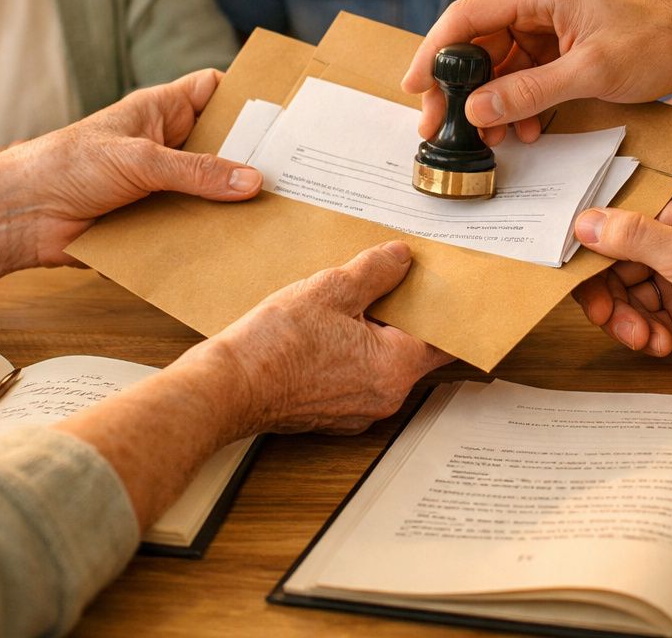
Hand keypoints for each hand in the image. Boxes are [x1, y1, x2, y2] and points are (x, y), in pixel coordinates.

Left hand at [0, 69, 262, 265]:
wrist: (22, 217)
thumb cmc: (68, 166)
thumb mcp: (139, 160)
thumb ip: (197, 172)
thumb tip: (252, 181)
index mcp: (161, 111)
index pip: (214, 90)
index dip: (247, 96)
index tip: (287, 110)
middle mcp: (166, 145)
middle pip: (223, 145)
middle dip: (253, 157)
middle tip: (298, 169)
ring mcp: (162, 184)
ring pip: (211, 189)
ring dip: (233, 202)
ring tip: (281, 211)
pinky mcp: (155, 220)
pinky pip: (193, 225)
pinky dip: (212, 234)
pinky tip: (243, 245)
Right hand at [194, 242, 451, 433]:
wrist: (226, 387)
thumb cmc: (273, 347)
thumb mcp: (330, 289)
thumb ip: (375, 271)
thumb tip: (400, 258)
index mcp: (394, 368)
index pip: (444, 339)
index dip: (445, 309)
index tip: (445, 289)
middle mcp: (384, 397)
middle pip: (412, 349)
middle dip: (402, 315)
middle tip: (388, 282)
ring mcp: (358, 410)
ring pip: (382, 362)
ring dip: (373, 333)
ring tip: (349, 303)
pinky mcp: (333, 413)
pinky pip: (357, 376)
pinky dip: (351, 352)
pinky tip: (327, 329)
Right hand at [402, 0, 671, 143]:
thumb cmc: (659, 41)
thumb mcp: (589, 73)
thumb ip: (528, 92)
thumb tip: (476, 110)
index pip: (467, 16)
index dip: (434, 52)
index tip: (413, 86)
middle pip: (479, 41)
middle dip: (459, 86)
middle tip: (437, 125)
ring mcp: (554, 20)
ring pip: (502, 60)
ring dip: (491, 99)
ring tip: (484, 137)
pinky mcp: (567, 41)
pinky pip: (528, 70)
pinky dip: (519, 99)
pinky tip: (520, 128)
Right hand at [570, 195, 671, 385]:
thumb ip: (635, 238)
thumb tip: (583, 221)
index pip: (617, 230)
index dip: (592, 257)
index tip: (576, 282)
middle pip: (616, 269)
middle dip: (610, 297)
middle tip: (608, 320)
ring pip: (629, 300)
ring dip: (628, 321)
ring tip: (646, 340)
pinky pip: (648, 324)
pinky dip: (647, 336)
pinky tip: (663, 346)